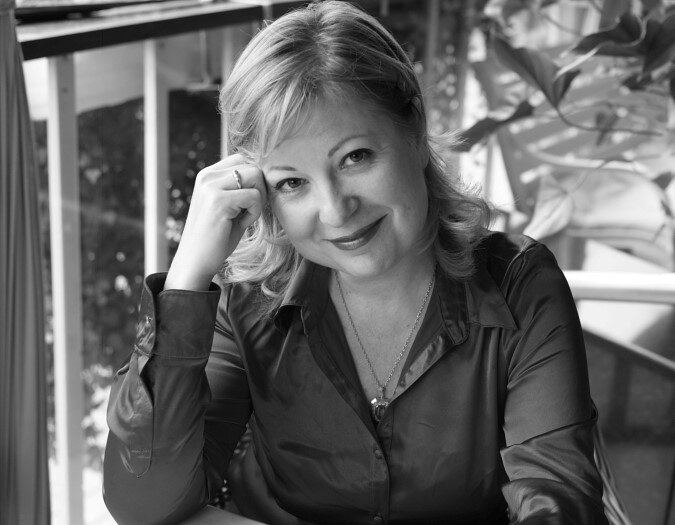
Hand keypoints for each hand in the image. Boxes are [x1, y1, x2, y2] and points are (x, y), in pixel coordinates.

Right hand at [165, 154, 266, 290]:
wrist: (196, 261)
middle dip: (260, 189)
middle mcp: (207, 176)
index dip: (254, 181)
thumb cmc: (216, 237)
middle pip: (253, 166)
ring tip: (245, 216)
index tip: (247, 202)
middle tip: (249, 211)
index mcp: (208, 174)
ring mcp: (211, 186)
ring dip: (258, 199)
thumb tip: (266, 174)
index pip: (243, 159)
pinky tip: (241, 224)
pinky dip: (255, 213)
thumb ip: (241, 188)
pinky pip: (254, 196)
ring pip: (256, 175)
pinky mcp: (218, 201)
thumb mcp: (229, 205)